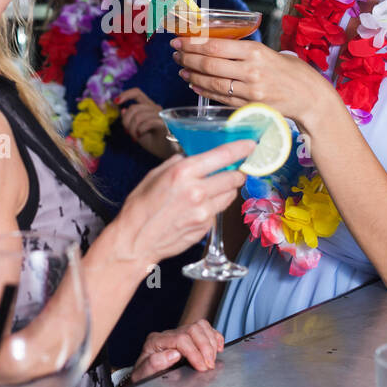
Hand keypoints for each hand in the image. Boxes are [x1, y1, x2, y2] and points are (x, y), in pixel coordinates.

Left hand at [116, 87, 172, 158]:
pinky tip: (140, 135)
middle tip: (128, 132)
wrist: (168, 153)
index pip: (137, 93)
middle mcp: (155, 108)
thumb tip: (122, 110)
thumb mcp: (137, 130)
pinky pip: (148, 123)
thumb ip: (130, 119)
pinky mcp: (165, 124)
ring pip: (138, 116)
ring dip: (132, 129)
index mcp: (148, 107)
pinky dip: (140, 130)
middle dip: (126, 121)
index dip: (125, 95)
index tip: (116, 102)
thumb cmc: (154, 142)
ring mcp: (161, 115)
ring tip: (135, 137)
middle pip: (133, 108)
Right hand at [117, 139, 252, 266]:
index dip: (241, 148)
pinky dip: (214, 207)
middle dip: (235, 172)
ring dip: (227, 189)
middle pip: (234, 177)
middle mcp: (198, 191)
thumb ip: (179, 163)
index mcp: (184, 173)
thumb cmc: (141, 207)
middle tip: (232, 170)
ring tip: (212, 190)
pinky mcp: (207, 228)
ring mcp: (204, 212)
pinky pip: (219, 212)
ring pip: (230, 195)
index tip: (250, 145)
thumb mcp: (155, 175)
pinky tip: (198, 209)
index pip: (223, 156)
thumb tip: (195, 157)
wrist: (136, 241)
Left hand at [130, 320, 224, 381]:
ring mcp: (178, 333)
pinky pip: (204, 328)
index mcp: (155, 340)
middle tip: (209, 365)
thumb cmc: (144, 375)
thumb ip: (155, 363)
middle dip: (205, 347)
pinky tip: (217, 348)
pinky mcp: (187, 336)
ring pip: (200, 326)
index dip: (195, 353)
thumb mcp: (143, 373)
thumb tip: (174, 353)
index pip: (181, 339)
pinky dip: (214, 336)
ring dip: (210, 342)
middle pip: (193, 329)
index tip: (202, 367)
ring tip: (212, 359)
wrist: (144, 376)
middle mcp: (167, 334)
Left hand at [171, 36, 328, 128]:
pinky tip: (194, 85)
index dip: (193, 43)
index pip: (215, 46)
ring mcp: (249, 92)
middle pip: (209, 64)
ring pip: (211, 83)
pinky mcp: (249, 107)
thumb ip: (245, 51)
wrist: (311, 99)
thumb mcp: (271, 53)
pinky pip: (220, 98)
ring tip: (181, 69)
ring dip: (192, 76)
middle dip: (187, 58)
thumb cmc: (293, 72)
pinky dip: (204, 91)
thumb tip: (215, 45)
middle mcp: (251, 71)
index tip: (179, 40)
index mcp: (256, 52)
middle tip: (176, 54)